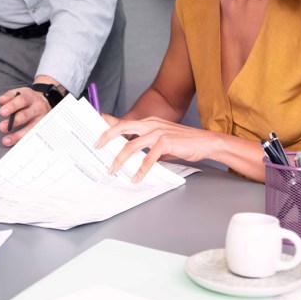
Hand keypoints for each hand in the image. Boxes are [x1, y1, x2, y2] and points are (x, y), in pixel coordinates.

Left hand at [0, 87, 50, 146]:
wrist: (46, 101)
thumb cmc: (30, 99)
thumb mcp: (20, 93)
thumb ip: (9, 96)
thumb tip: (1, 100)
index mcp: (30, 97)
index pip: (21, 101)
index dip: (12, 106)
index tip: (2, 112)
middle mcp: (37, 108)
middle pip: (26, 115)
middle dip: (14, 122)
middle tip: (2, 127)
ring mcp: (41, 119)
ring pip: (30, 128)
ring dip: (18, 136)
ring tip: (6, 140)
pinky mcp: (43, 128)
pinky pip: (33, 136)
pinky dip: (24, 141)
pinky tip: (16, 144)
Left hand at [96, 117, 212, 182]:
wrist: (205, 142)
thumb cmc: (184, 142)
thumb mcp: (162, 138)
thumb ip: (147, 142)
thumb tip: (131, 152)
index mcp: (149, 121)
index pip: (124, 121)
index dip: (107, 124)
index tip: (94, 129)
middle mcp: (151, 123)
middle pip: (122, 127)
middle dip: (106, 136)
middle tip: (96, 147)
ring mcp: (158, 132)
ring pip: (131, 144)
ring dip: (119, 159)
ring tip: (113, 170)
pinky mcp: (166, 142)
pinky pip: (148, 158)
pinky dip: (140, 170)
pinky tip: (136, 178)